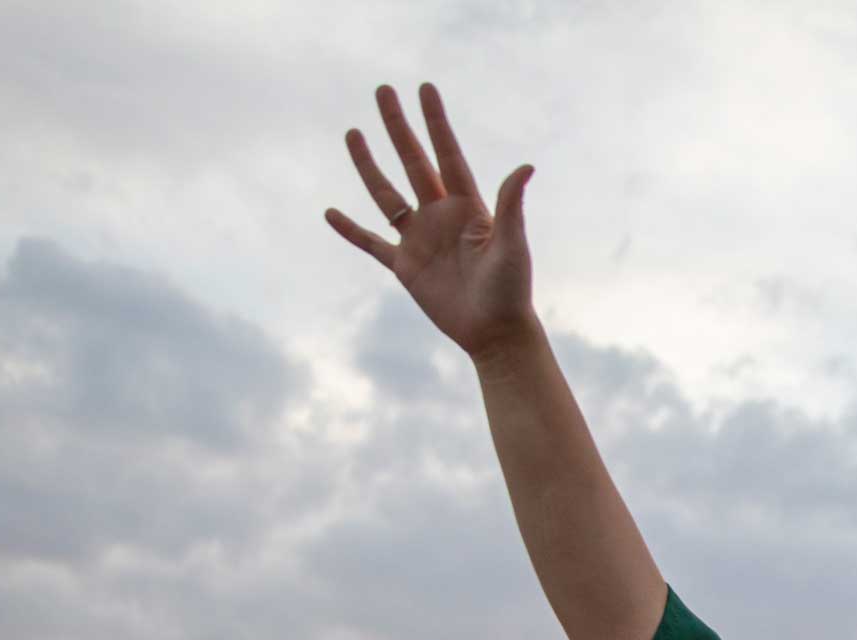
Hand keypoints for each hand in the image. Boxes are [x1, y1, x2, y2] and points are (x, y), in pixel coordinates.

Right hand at [324, 83, 539, 361]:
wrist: (495, 333)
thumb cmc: (510, 290)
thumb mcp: (512, 245)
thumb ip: (511, 205)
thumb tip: (526, 166)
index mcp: (467, 206)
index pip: (447, 154)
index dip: (436, 122)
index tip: (424, 89)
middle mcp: (440, 216)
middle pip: (413, 162)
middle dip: (398, 127)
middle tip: (383, 91)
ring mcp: (419, 239)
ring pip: (386, 194)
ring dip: (369, 165)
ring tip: (352, 133)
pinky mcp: (405, 267)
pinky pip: (371, 243)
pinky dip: (351, 230)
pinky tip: (330, 212)